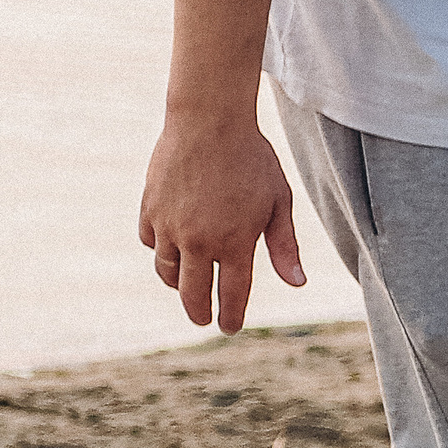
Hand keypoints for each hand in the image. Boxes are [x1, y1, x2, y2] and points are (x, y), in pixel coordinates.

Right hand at [138, 109, 306, 331]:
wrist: (208, 120)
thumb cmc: (252, 159)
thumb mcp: (279, 201)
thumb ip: (284, 246)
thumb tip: (297, 283)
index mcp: (235, 243)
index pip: (231, 296)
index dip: (230, 317)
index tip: (229, 327)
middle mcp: (199, 241)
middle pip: (193, 295)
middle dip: (199, 312)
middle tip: (203, 319)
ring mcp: (170, 227)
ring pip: (167, 272)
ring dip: (178, 284)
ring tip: (187, 286)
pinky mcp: (149, 210)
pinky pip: (151, 243)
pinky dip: (161, 250)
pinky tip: (171, 249)